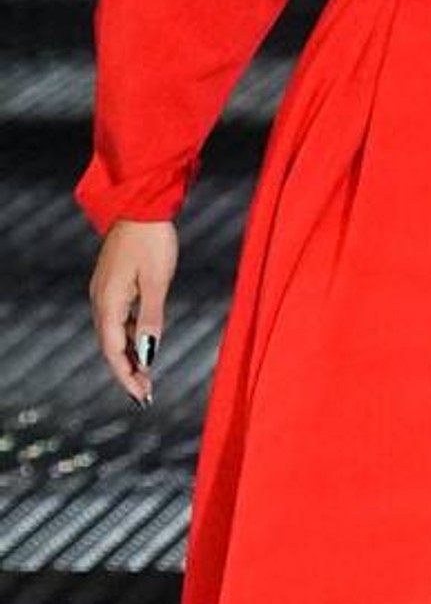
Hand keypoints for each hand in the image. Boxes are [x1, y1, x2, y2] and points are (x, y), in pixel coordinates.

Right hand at [90, 218, 177, 408]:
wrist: (143, 207)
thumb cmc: (153, 241)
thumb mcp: (157, 281)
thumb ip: (151, 319)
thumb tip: (146, 354)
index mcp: (109, 301)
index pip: (113, 350)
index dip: (126, 376)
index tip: (141, 396)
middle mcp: (101, 299)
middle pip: (110, 346)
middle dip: (127, 372)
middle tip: (146, 395)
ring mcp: (105, 291)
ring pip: (114, 333)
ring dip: (129, 356)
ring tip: (147, 377)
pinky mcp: (113, 284)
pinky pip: (119, 319)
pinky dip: (131, 336)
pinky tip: (145, 345)